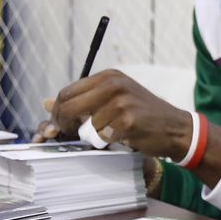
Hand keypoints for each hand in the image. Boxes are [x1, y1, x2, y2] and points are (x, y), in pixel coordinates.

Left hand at [43, 70, 189, 158]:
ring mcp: (121, 102)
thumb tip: (44, 102)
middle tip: (69, 135)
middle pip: (69, 106)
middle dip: (63, 124)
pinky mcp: (128, 121)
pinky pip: (102, 137)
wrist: (176, 128)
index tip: (60, 126)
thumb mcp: (112, 100)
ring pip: (85, 125)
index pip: (67, 92)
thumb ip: (81, 101)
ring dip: (91, 136)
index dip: (57, 112)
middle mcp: (113, 84)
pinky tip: (123, 138)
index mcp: (108, 76)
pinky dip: (108, 142)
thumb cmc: (142, 116)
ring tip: (109, 134)